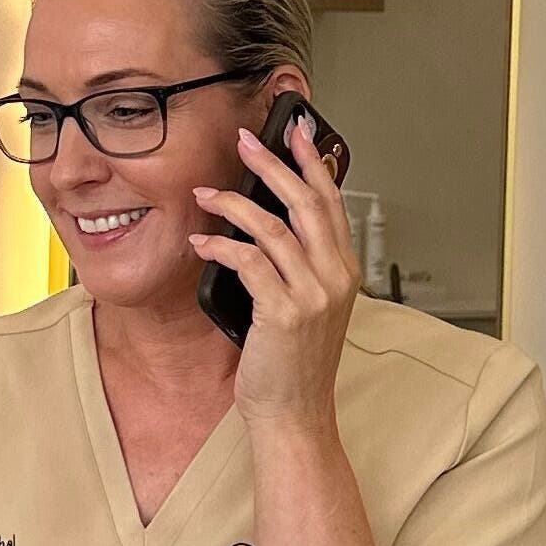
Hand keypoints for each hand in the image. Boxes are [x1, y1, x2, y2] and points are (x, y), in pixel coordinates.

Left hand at [189, 113, 356, 428]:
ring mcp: (312, 295)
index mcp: (343, 271)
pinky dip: (221, 245)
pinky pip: (248, 261)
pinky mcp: (283, 312)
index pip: (332, 202)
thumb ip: (298, 264)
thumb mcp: (306, 305)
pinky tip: (202, 242)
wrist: (295, 413)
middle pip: (306, 202)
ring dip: (234, 203)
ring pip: (274, 227)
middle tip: (246, 141)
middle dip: (274, 164)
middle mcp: (334, 278)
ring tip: (206, 194)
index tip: (296, 132)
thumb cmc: (293, 363)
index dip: (312, 163)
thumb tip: (266, 220)